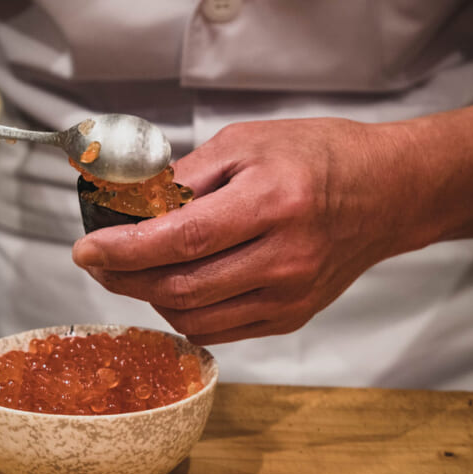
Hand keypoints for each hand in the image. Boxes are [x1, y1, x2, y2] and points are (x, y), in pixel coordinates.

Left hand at [72, 118, 420, 344]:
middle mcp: (284, 257)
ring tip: (131, 271)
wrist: (386, 193)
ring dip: (149, 297)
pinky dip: (184, 313)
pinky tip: (174, 287)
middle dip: (124, 277)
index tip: (85, 248)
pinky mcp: (292, 316)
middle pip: (181, 286)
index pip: (182, 238)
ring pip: (194, 315)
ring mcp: (290, 295)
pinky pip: (219, 330)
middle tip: (97, 260)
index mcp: (273, 202)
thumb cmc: (318, 156)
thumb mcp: (248, 143)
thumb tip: (129, 203)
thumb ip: (186, 176)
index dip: (124, 249)